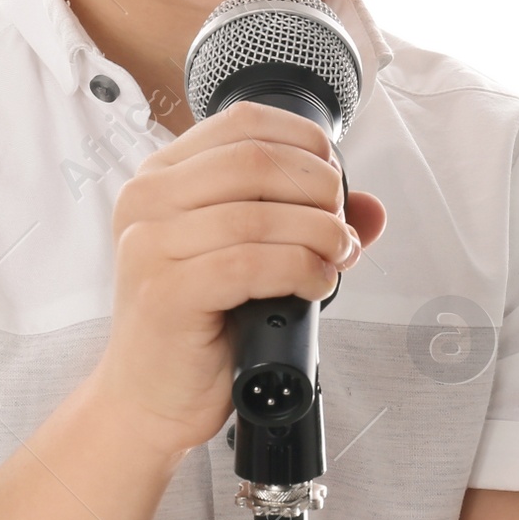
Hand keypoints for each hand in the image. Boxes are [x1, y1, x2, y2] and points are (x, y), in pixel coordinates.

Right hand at [89, 102, 385, 457]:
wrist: (148, 398)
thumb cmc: (195, 327)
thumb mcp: (248, 258)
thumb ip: (301, 222)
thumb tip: (370, 208)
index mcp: (162, 176)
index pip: (243, 121)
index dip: (305, 141)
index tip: (333, 179)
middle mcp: (147, 200)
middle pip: (255, 159)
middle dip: (318, 189)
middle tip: (339, 228)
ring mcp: (150, 244)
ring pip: (259, 213)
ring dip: (318, 234)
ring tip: (335, 259)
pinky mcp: (165, 291)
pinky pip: (252, 263)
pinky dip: (300, 270)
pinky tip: (314, 286)